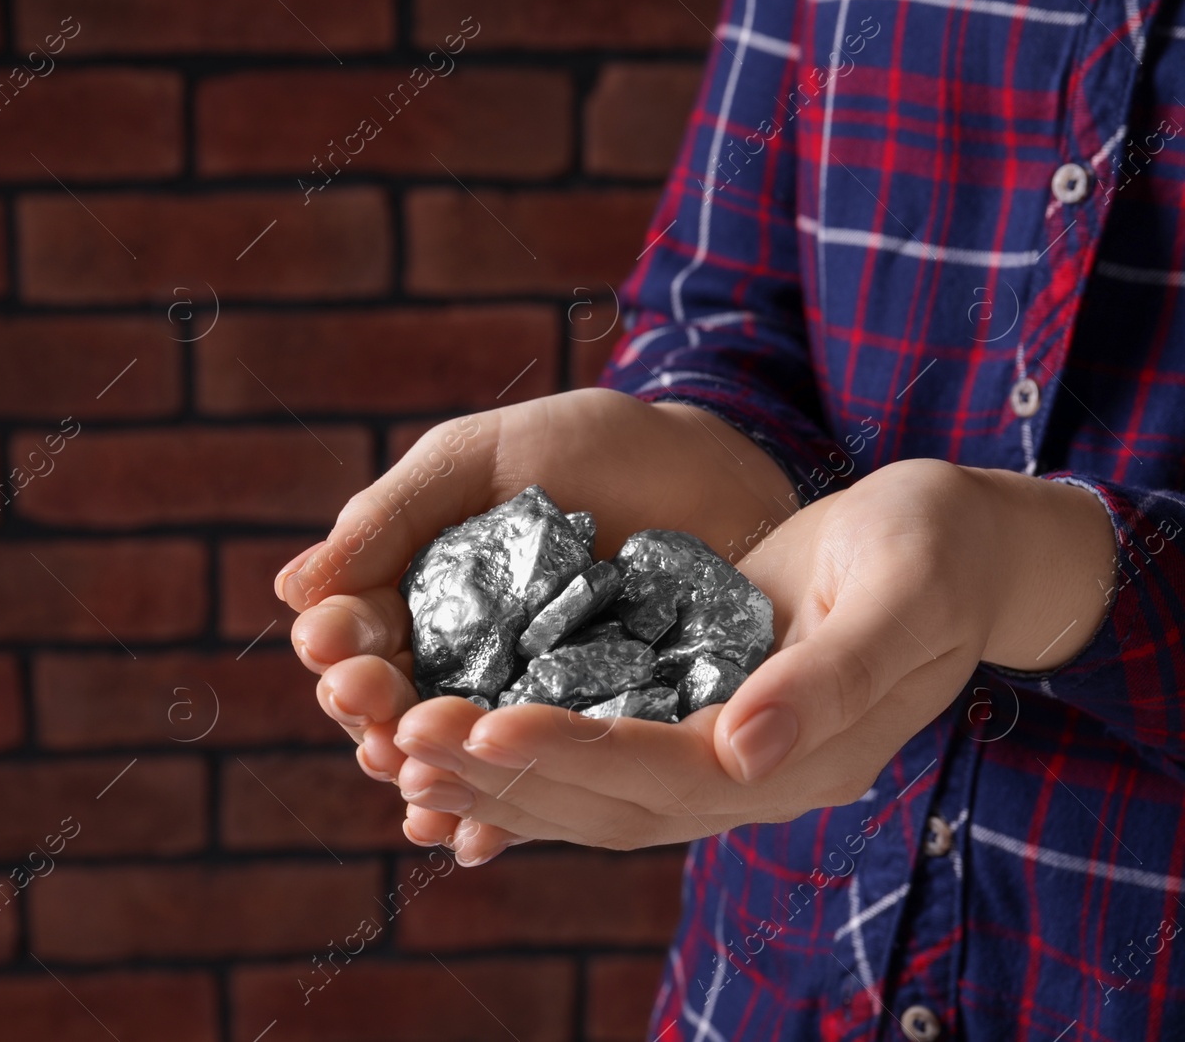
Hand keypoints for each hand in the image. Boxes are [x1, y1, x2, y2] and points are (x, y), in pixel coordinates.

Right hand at [276, 389, 798, 854]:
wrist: (720, 474)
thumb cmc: (595, 449)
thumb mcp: (480, 461)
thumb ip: (390, 517)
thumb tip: (290, 590)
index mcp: (421, 594)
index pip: (357, 635)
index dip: (339, 644)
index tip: (328, 644)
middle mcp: (461, 661)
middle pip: (393, 709)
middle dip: (372, 712)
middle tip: (367, 704)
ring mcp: (522, 709)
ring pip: (454, 759)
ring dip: (425, 772)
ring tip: (415, 772)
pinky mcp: (589, 746)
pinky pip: (534, 794)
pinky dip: (496, 821)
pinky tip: (472, 838)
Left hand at [382, 457, 1116, 864]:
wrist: (954, 552)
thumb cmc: (937, 552)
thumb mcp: (905, 595)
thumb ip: (835, 677)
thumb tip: (744, 752)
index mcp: (807, 757)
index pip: (667, 773)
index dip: (573, 756)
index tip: (480, 728)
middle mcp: (753, 777)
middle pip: (610, 801)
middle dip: (504, 777)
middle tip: (401, 739)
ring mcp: (721, 759)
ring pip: (592, 795)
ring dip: (497, 780)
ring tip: (400, 749)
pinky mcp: (691, 721)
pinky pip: (598, 759)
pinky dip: (527, 758)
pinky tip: (454, 737)